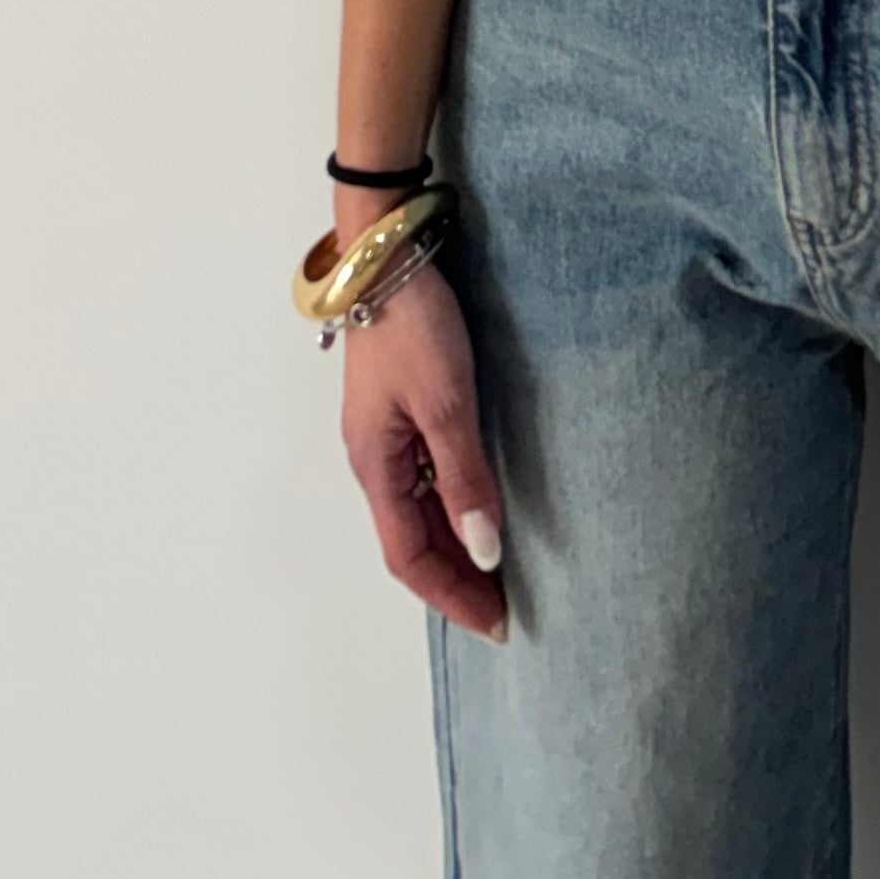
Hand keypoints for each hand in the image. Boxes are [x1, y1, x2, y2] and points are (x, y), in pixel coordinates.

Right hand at [339, 252, 508, 641]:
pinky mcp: (400, 411)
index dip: (453, 595)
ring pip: (417, 514)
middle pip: (411, 542)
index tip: (497, 623)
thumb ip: (464, 480)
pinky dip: (450, 509)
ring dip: (453, 548)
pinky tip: (478, 509)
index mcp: (375, 467)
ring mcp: (384, 436)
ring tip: (498, 573)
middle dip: (455, 581)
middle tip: (505, 609)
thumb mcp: (447, 404)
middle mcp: (374, 461)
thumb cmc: (413, 326)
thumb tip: (485, 551)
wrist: (386, 255)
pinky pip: (423, 482)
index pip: (410, 558)